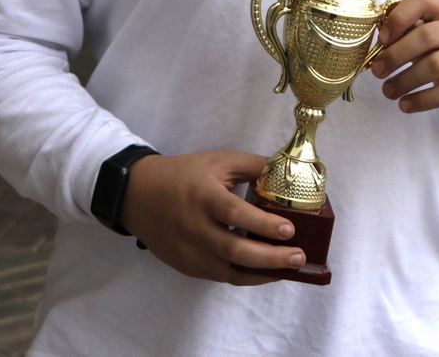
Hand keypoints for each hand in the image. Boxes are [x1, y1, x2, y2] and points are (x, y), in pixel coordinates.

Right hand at [120, 150, 305, 284]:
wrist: (139, 195)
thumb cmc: (185, 175)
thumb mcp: (219, 161)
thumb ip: (254, 166)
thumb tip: (288, 173)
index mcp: (204, 196)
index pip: (234, 213)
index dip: (262, 224)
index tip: (289, 229)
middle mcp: (195, 227)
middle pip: (234, 249)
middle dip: (270, 257)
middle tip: (299, 257)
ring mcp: (189, 251)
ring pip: (228, 271)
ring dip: (262, 273)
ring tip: (289, 269)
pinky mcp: (186, 266)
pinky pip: (220, 277)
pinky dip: (245, 277)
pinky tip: (266, 272)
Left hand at [368, 0, 438, 115]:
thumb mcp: (438, 35)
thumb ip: (412, 31)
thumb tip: (378, 39)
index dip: (398, 17)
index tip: (382, 39)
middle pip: (426, 36)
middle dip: (395, 55)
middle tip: (377, 72)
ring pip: (434, 65)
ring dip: (404, 81)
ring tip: (388, 92)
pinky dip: (421, 100)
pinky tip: (406, 105)